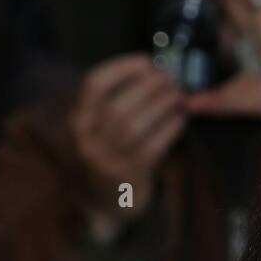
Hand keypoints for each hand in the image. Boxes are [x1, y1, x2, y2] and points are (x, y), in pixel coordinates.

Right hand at [69, 54, 186, 216]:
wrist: (112, 199)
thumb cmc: (116, 151)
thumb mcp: (106, 125)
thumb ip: (122, 97)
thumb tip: (158, 69)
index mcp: (79, 120)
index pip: (94, 85)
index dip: (121, 68)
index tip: (147, 60)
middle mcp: (88, 141)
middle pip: (115, 106)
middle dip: (146, 87)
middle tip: (170, 78)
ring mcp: (106, 162)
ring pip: (133, 127)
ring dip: (160, 106)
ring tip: (177, 95)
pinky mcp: (128, 177)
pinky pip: (151, 148)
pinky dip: (168, 129)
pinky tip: (180, 119)